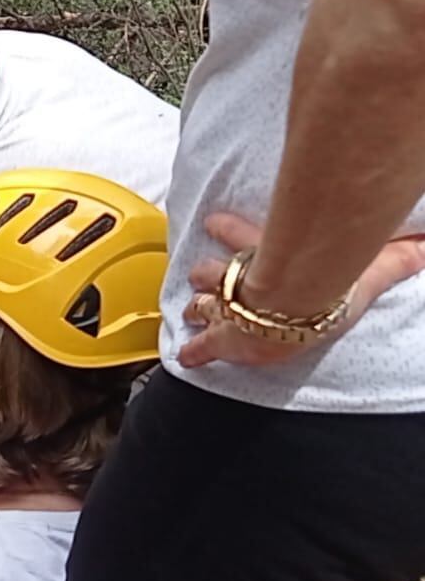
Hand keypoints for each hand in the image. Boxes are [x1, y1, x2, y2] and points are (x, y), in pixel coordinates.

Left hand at [180, 212, 424, 367]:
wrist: (294, 301)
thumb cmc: (328, 281)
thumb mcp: (367, 266)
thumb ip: (397, 257)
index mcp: (276, 260)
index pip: (248, 237)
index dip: (229, 230)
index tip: (213, 221)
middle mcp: (248, 281)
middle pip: (220, 272)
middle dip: (208, 274)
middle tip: (196, 273)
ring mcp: (235, 310)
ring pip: (207, 302)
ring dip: (200, 305)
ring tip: (191, 308)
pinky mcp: (226, 338)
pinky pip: (205, 346)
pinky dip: (194, 352)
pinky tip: (184, 358)